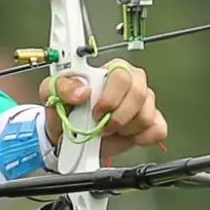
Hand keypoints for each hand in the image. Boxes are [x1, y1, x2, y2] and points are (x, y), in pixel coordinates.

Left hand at [39, 59, 167, 159]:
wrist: (68, 136)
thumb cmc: (65, 109)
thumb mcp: (53, 92)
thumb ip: (63, 86)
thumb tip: (82, 90)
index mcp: (110, 70)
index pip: (122, 74)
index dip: (111, 97)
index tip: (96, 112)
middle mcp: (131, 83)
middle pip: (139, 94)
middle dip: (118, 117)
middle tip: (102, 126)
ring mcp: (144, 103)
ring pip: (146, 116)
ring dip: (124, 130)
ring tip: (108, 130)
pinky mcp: (151, 123)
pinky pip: (157, 130)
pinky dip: (140, 138)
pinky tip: (124, 136)